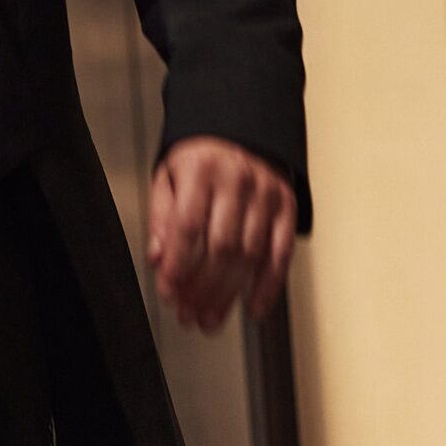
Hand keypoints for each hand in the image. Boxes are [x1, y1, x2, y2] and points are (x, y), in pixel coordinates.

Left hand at [146, 137, 296, 332]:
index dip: (178, 266)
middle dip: (203, 289)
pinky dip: (268, 287)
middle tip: (189, 316)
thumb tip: (158, 258)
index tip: (168, 292)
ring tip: (211, 318)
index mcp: (201, 168)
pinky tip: (253, 309)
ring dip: (229, 295)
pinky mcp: (287, 206)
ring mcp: (266, 194)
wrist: (241, 127)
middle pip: (221, 246)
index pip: (188, 225)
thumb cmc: (201, 158)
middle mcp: (237, 179)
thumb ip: (161, 218)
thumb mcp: (169, 176)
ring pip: (250, 255)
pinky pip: (281, 254)